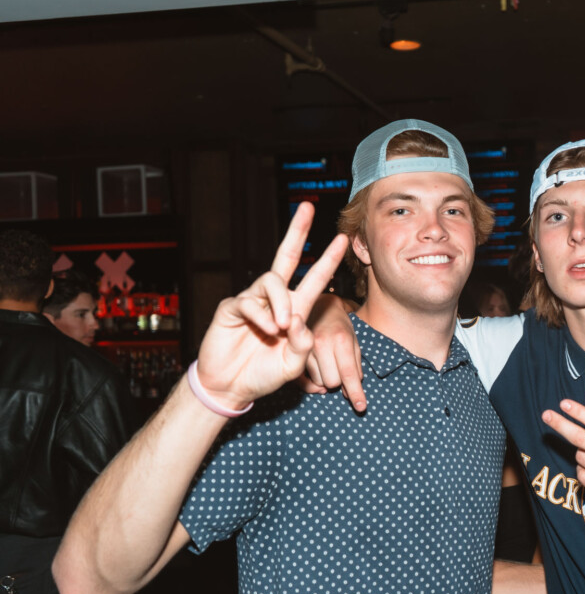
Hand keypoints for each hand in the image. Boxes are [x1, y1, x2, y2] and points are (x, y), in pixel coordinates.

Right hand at [196, 202, 348, 409]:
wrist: (232, 387)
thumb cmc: (264, 374)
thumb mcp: (293, 365)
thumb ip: (302, 344)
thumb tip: (298, 320)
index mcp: (295, 310)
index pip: (314, 279)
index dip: (328, 260)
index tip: (343, 239)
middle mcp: (275, 300)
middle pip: (287, 257)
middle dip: (297, 231)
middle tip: (307, 206)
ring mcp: (254, 301)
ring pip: (271, 280)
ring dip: (280, 301)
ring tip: (282, 326)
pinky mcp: (233, 307)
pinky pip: (249, 301)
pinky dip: (261, 316)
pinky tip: (266, 330)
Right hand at [303, 294, 366, 410]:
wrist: (318, 306)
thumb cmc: (339, 325)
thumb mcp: (353, 340)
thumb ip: (355, 364)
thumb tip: (353, 389)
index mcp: (340, 340)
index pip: (349, 374)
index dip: (356, 393)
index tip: (361, 407)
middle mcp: (321, 344)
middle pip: (332, 382)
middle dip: (339, 382)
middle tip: (340, 369)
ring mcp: (304, 349)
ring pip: (318, 383)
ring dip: (325, 379)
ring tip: (327, 363)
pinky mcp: (292, 354)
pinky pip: (303, 380)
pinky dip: (312, 379)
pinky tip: (318, 370)